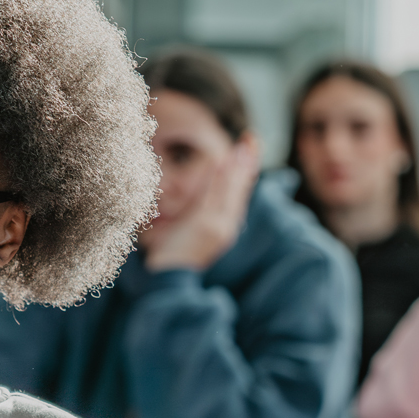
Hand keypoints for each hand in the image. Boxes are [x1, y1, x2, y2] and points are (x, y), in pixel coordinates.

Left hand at [141, 135, 260, 271]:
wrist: (167, 278)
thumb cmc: (173, 256)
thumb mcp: (189, 230)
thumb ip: (198, 214)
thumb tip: (203, 197)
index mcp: (222, 227)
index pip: (236, 194)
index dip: (243, 172)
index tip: (247, 150)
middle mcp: (226, 227)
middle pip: (239, 190)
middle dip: (246, 164)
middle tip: (251, 139)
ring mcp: (219, 228)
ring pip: (230, 191)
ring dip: (238, 166)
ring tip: (244, 145)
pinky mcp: (209, 228)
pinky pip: (217, 198)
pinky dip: (223, 179)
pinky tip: (225, 162)